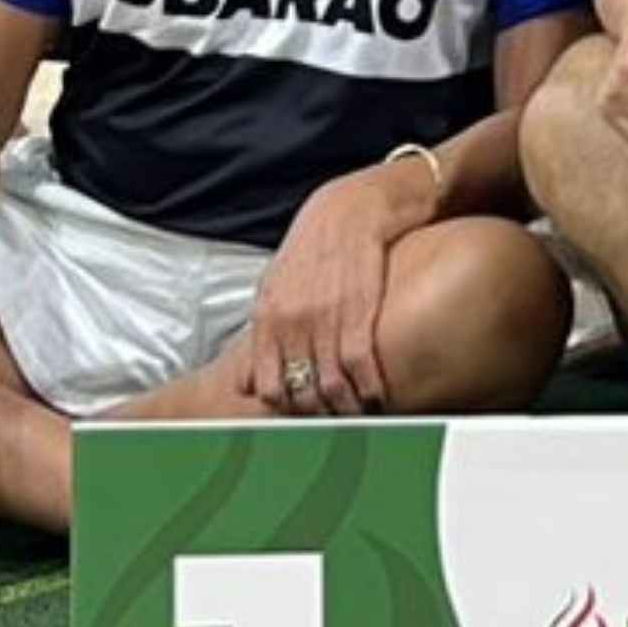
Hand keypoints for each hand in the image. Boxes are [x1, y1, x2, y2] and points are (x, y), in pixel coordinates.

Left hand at [238, 163, 425, 415]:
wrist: (356, 204)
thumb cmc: (317, 243)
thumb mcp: (278, 281)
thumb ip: (265, 328)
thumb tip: (251, 378)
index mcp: (268, 315)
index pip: (268, 385)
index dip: (286, 409)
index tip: (303, 415)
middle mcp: (293, 320)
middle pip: (301, 392)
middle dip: (317, 415)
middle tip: (333, 422)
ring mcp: (326, 317)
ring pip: (330, 387)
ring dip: (345, 408)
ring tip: (356, 414)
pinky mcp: (360, 310)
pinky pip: (360, 367)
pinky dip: (369, 390)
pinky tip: (376, 396)